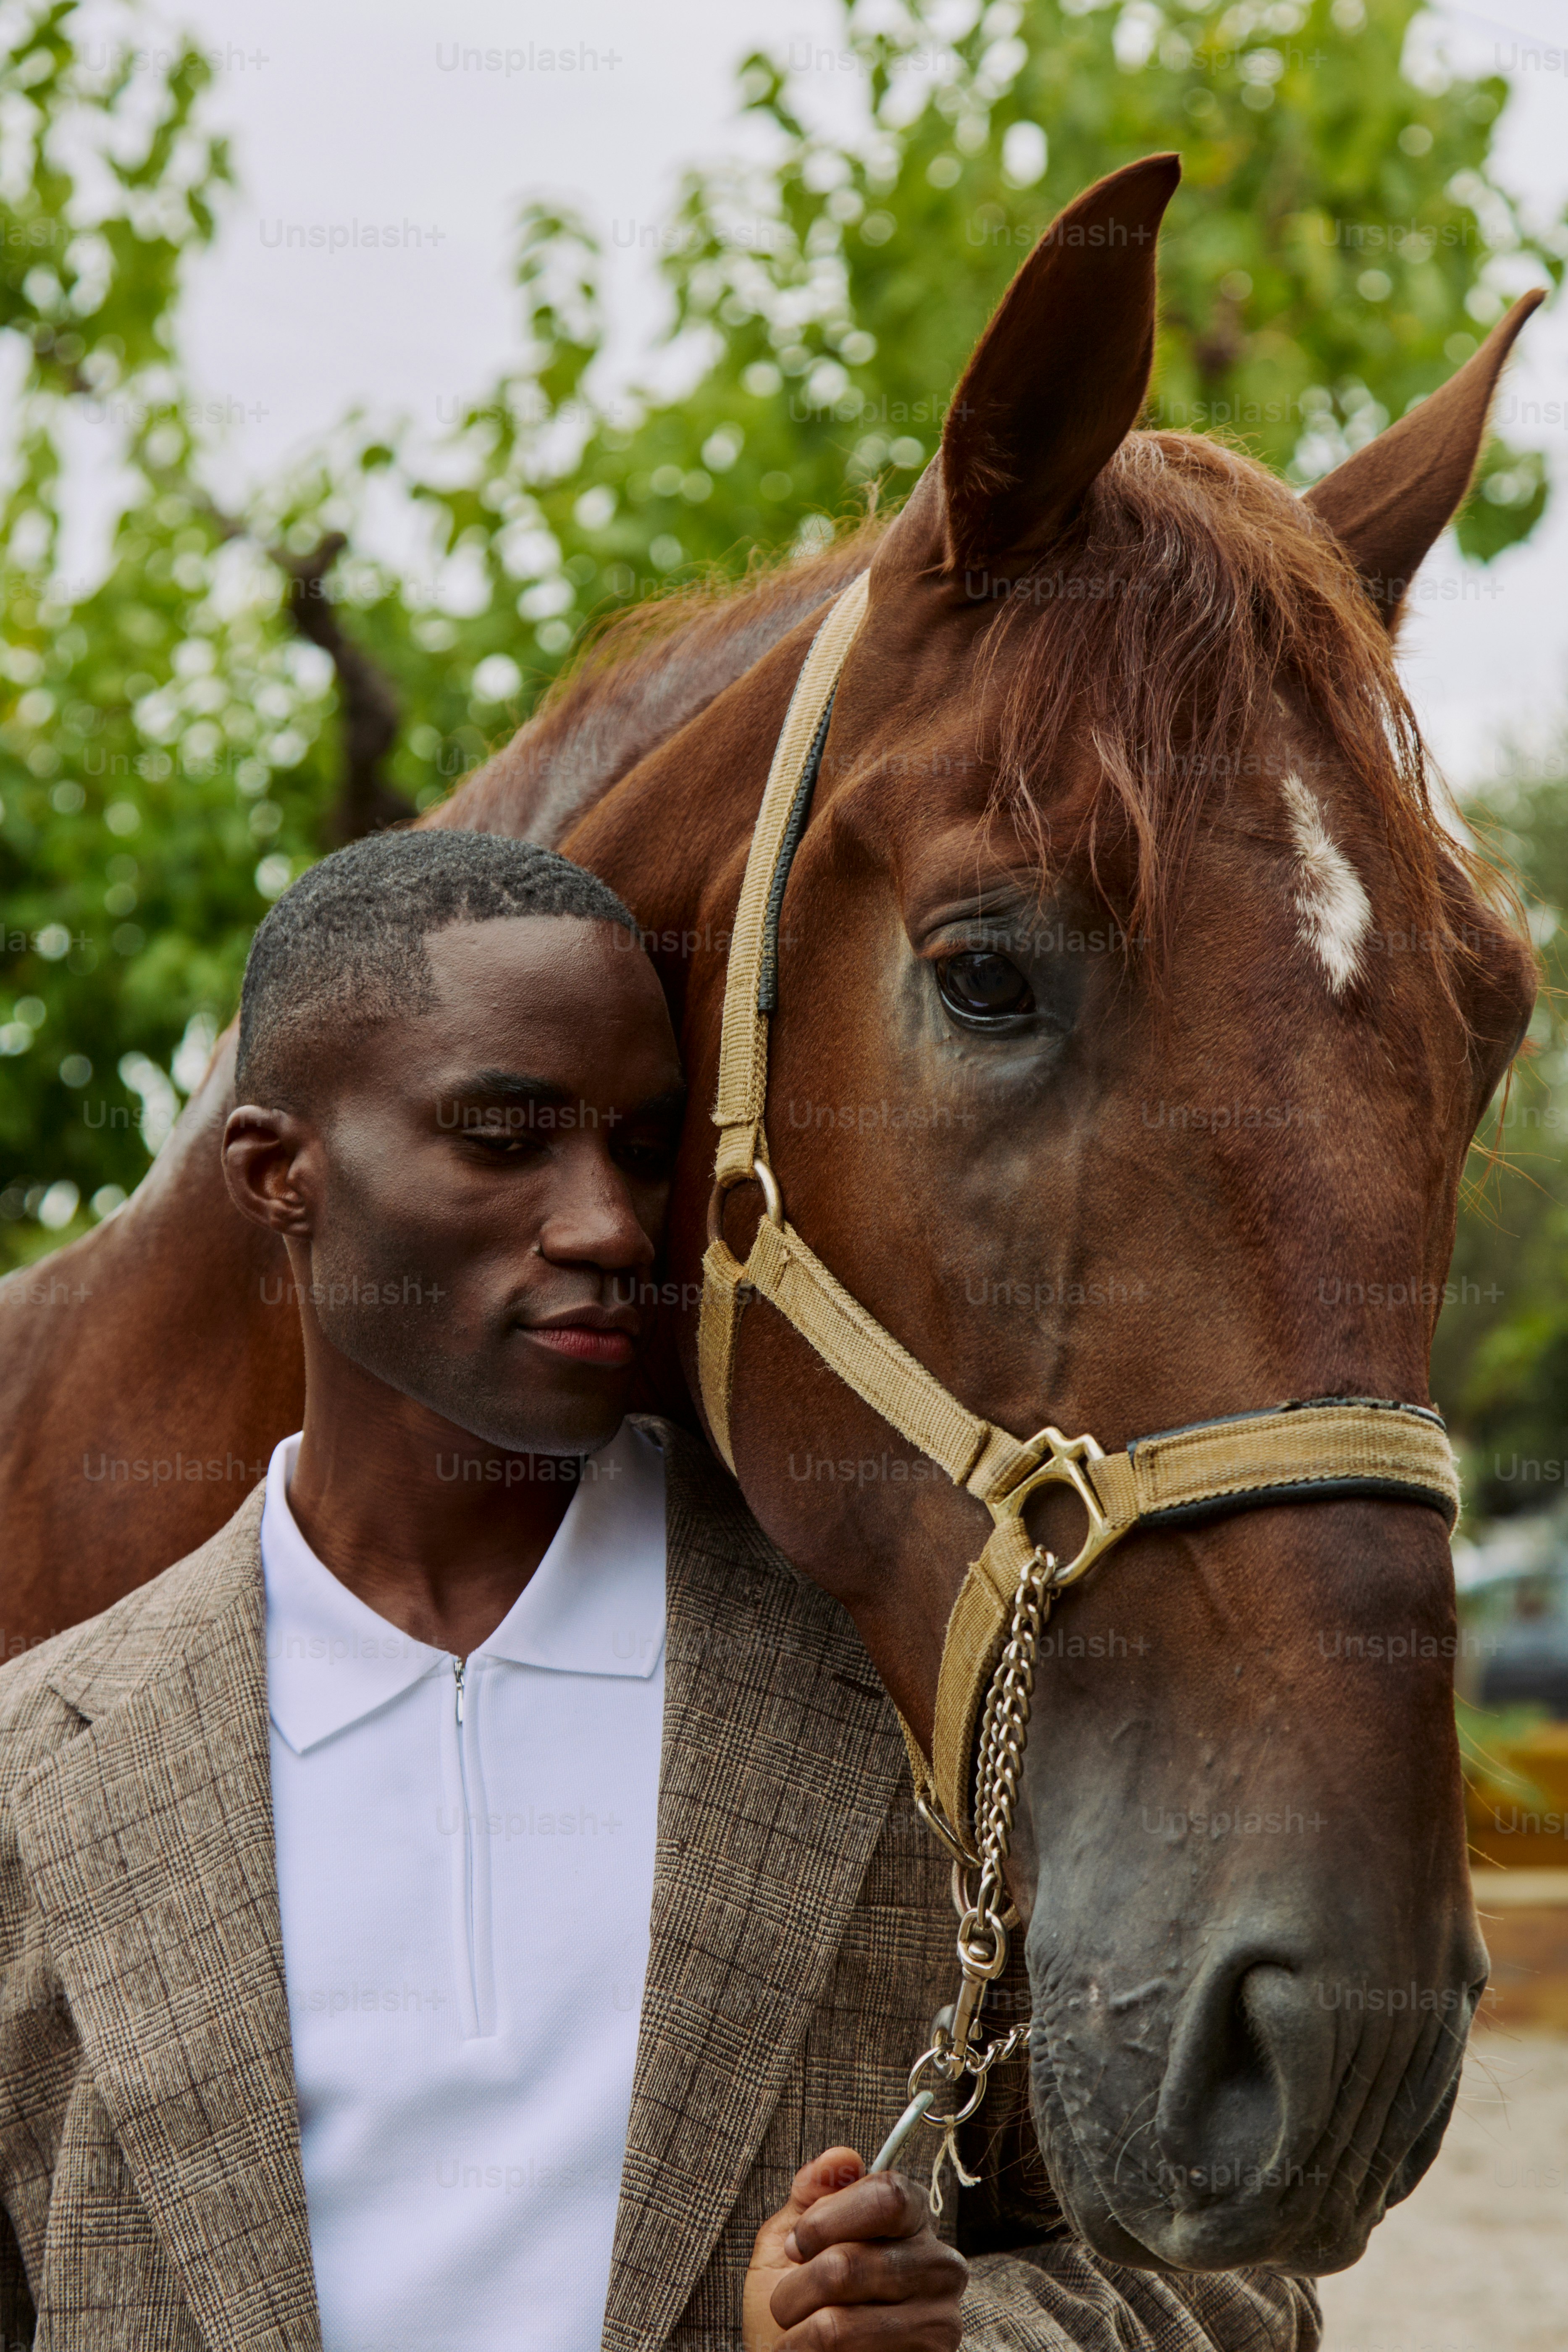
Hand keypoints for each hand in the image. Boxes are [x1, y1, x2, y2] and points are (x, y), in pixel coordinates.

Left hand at [743, 2146, 966, 2348]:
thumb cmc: (797, 2302)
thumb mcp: (790, 2238)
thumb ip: (813, 2193)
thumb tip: (841, 2157)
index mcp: (913, 2219)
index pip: (887, 2195)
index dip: (827, 2219)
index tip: (796, 2245)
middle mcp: (940, 2266)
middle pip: (851, 2264)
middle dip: (797, 2287)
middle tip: (786, 2300)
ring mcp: (939, 2322)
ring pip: (839, 2322)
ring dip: (797, 2329)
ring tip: (797, 2331)